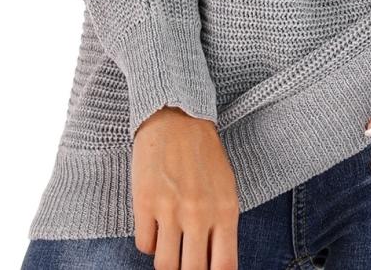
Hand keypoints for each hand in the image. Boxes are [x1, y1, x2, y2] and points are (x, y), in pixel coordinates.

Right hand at [131, 106, 239, 269]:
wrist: (177, 116)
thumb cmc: (203, 152)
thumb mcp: (225, 187)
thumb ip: (222, 225)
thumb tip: (216, 263)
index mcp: (225, 210)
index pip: (224, 267)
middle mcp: (199, 214)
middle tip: (185, 261)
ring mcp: (171, 209)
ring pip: (165, 264)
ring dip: (167, 259)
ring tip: (170, 244)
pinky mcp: (145, 202)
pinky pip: (144, 245)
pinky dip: (149, 242)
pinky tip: (155, 226)